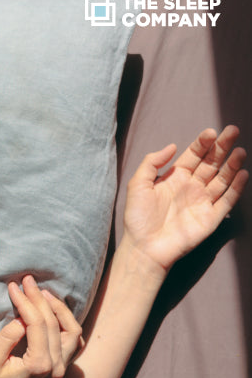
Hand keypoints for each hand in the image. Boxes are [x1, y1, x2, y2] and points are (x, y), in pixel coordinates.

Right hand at [0, 275, 81, 377]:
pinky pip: (74, 339)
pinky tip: (54, 310)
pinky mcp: (63, 366)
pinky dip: (68, 322)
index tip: (14, 287)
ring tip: (42, 293)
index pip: (37, 324)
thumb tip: (21, 318)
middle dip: (39, 299)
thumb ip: (6, 338)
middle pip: (54, 323)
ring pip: (72, 330)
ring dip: (59, 308)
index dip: (25, 302)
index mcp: (39, 365)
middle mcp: (57, 366)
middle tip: (27, 281)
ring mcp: (63, 367)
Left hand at [123, 125, 247, 273]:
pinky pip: (227, 201)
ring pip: (222, 179)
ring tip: (240, 151)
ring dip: (232, 165)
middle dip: (222, 147)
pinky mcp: (211, 218)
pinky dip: (236, 188)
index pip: (193, 155)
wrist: (144, 247)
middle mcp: (191, 187)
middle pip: (211, 163)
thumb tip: (172, 145)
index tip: (210, 132)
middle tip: (233, 131)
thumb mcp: (138, 185)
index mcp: (175, 178)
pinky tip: (242, 173)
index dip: (202, 143)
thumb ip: (151, 162)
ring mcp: (203, 202)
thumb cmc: (137, 217)